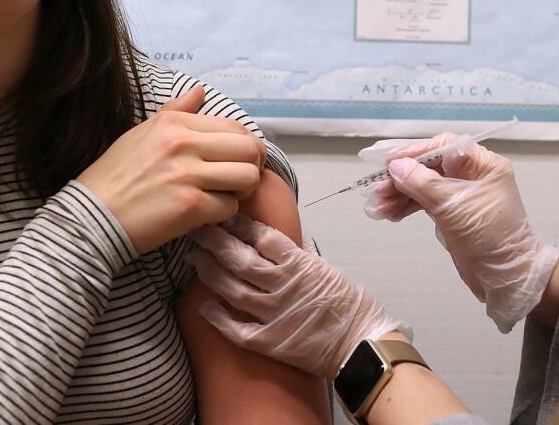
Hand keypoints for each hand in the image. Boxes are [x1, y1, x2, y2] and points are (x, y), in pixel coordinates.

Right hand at [77, 86, 266, 253]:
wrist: (92, 216)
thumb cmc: (116, 176)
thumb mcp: (142, 132)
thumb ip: (176, 111)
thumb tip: (200, 91)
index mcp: (174, 122)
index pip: (235, 127)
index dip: (246, 146)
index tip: (237, 161)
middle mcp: (183, 143)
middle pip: (249, 149)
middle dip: (252, 167)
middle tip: (238, 180)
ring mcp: (188, 175)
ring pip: (247, 177)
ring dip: (241, 190)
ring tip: (223, 195)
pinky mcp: (190, 206)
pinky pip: (230, 206)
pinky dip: (222, 213)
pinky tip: (204, 213)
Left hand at [185, 214, 407, 377]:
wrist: (363, 344)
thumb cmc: (351, 306)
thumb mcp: (328, 269)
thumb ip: (301, 256)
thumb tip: (283, 241)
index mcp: (299, 264)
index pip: (262, 236)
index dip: (239, 224)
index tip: (224, 215)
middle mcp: (283, 286)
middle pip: (240, 258)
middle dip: (214, 242)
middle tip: (196, 232)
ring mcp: (274, 314)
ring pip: (233, 288)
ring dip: (210, 272)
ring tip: (195, 260)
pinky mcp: (271, 341)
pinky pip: (236, 329)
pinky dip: (218, 318)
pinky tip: (204, 306)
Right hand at [361, 135, 558, 332]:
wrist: (506, 278)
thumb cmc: (490, 237)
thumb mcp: (454, 207)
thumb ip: (422, 183)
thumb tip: (395, 166)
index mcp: (482, 164)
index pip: (442, 147)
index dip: (413, 152)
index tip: (387, 161)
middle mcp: (471, 175)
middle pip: (428, 167)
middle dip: (400, 178)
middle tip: (374, 190)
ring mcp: (460, 195)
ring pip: (422, 186)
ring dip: (398, 195)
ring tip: (375, 207)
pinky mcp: (451, 214)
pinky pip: (423, 203)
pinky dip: (406, 207)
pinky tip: (389, 214)